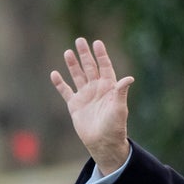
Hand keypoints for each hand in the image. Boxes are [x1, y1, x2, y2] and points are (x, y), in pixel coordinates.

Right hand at [51, 38, 133, 174]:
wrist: (103, 142)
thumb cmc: (115, 126)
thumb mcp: (119, 108)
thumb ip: (121, 92)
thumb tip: (129, 78)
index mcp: (109, 88)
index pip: (105, 67)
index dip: (101, 55)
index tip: (97, 42)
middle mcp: (97, 90)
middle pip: (90, 68)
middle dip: (85, 55)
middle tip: (80, 40)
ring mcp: (85, 97)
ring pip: (78, 76)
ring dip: (73, 65)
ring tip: (68, 52)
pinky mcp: (75, 106)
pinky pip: (66, 91)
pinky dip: (60, 83)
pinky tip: (54, 73)